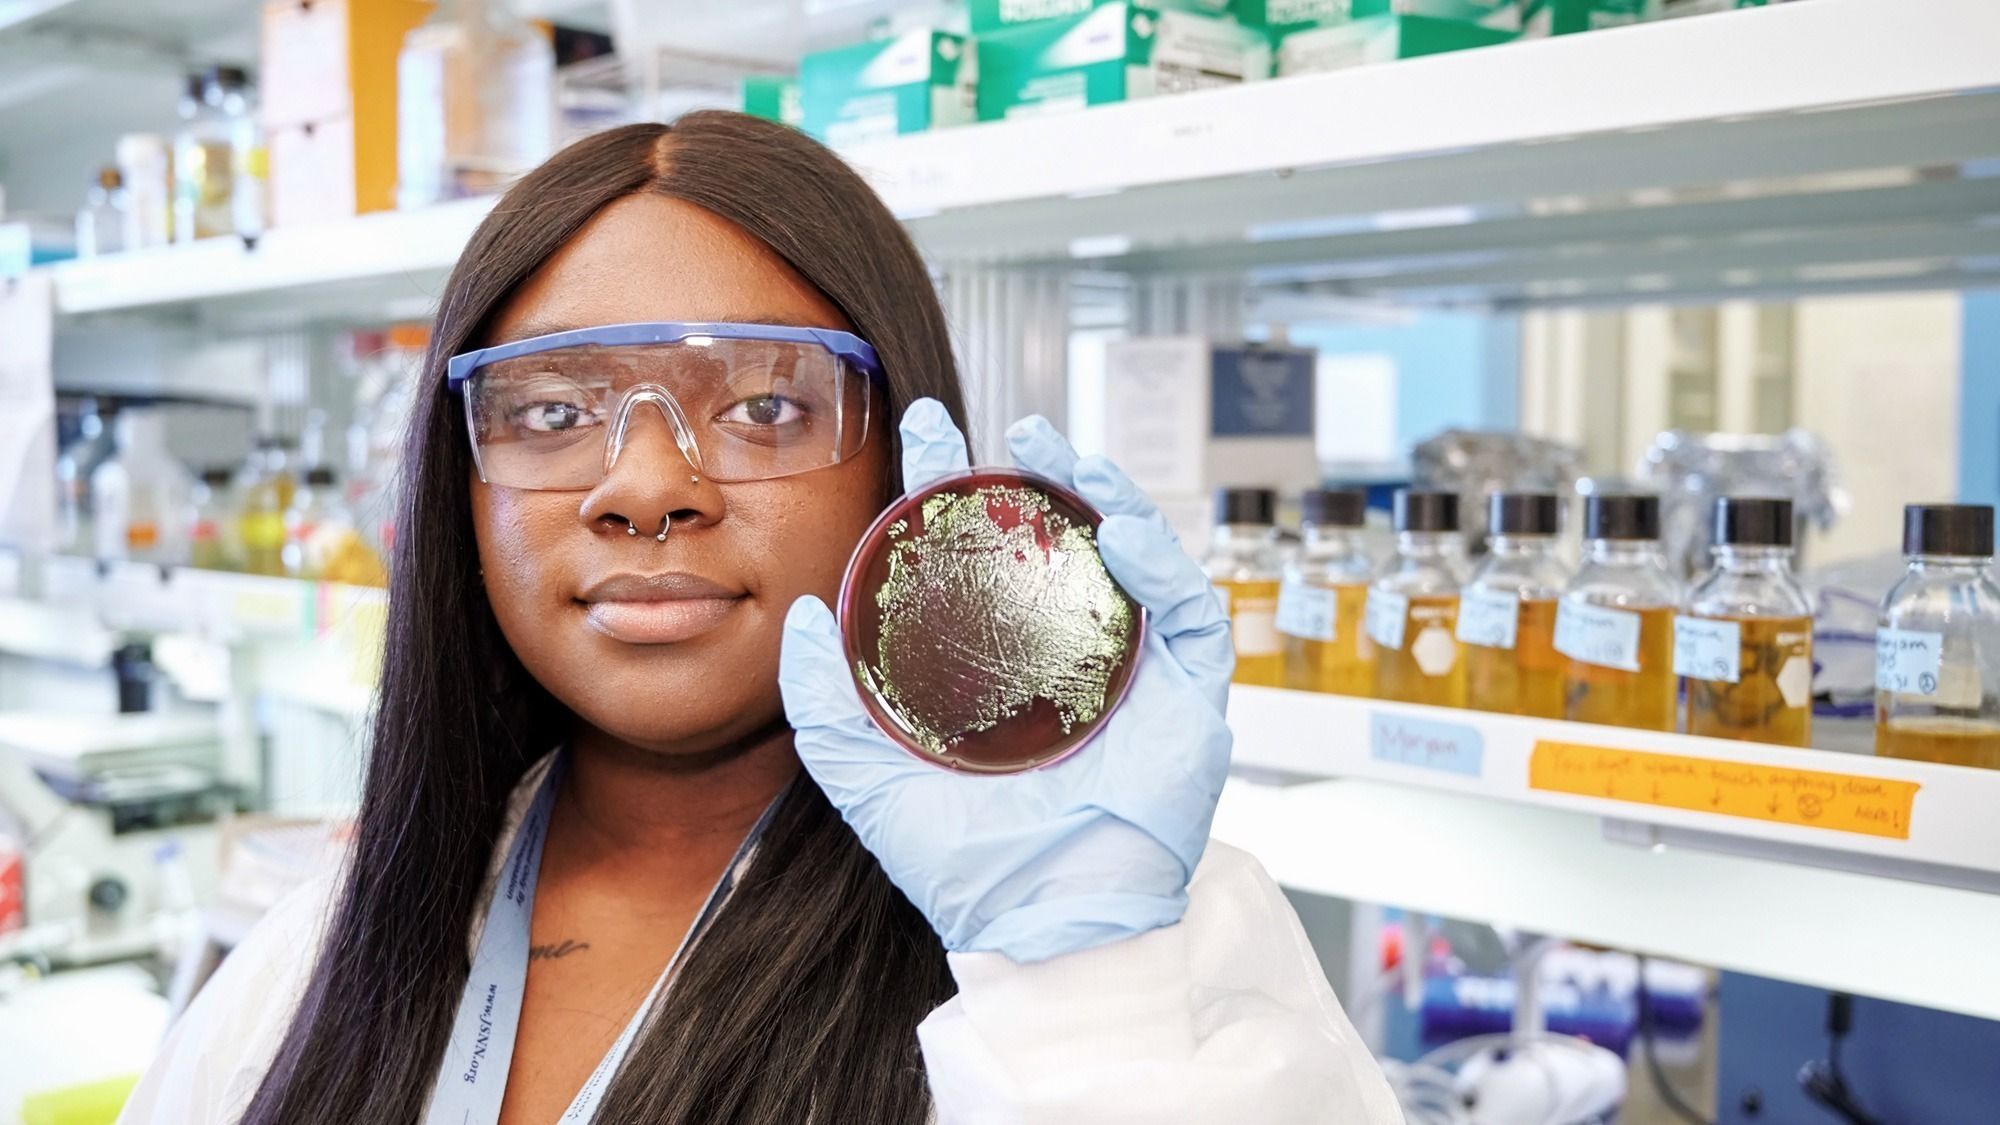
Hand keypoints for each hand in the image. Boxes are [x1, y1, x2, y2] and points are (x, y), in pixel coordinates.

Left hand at [778, 398, 1234, 962]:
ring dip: (1104, 492)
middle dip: (1035, 472)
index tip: (927, 432)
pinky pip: (1189, 612)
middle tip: (1001, 427)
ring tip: (1061, 451)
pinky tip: (1120, 530)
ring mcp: (1131, 672)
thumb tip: (802, 613)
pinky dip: (1162, 561)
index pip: (980, 556)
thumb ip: (824, 701)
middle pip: (1060, 540)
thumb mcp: (868, 777)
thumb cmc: (962, 867)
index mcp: (998, 666)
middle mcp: (1067, 657)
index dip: (955, 491)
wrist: (1041, 926)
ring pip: (1131, 555)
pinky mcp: (1187, 697)